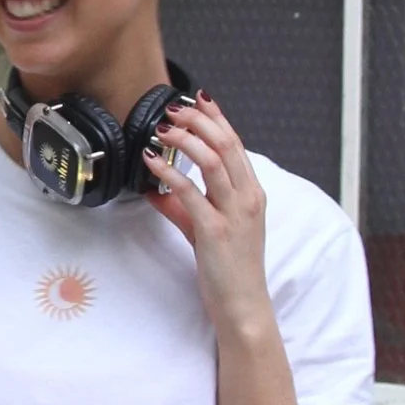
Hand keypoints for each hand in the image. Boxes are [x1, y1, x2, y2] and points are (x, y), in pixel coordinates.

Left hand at [143, 92, 270, 330]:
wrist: (243, 306)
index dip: (216, 118)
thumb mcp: (207, 231)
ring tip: (161, 130)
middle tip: (173, 108)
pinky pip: (190, 193)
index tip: (198, 99)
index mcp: (252, 193)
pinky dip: (169, 173)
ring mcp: (234, 213)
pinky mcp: (215, 230)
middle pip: (226, 143)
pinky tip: (152, 164)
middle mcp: (248, 198)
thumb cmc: (230, 269)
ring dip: (184, 140)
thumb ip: (184, 208)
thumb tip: (156, 190)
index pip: (236, 144)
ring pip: (212, 160)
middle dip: (198, 120)